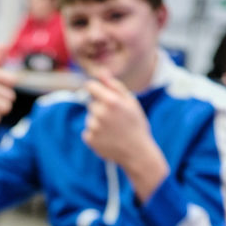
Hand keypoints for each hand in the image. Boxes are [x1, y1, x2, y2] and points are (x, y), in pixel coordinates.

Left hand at [82, 70, 168, 200]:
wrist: (137, 152)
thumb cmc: (136, 125)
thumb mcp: (131, 102)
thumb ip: (114, 85)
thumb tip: (101, 72)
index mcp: (111, 101)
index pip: (90, 86)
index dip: (95, 89)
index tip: (99, 93)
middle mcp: (100, 113)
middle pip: (91, 103)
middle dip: (100, 108)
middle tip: (115, 118)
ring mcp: (93, 127)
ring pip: (90, 118)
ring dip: (98, 121)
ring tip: (113, 130)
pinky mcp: (89, 139)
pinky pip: (88, 131)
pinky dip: (96, 134)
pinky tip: (108, 138)